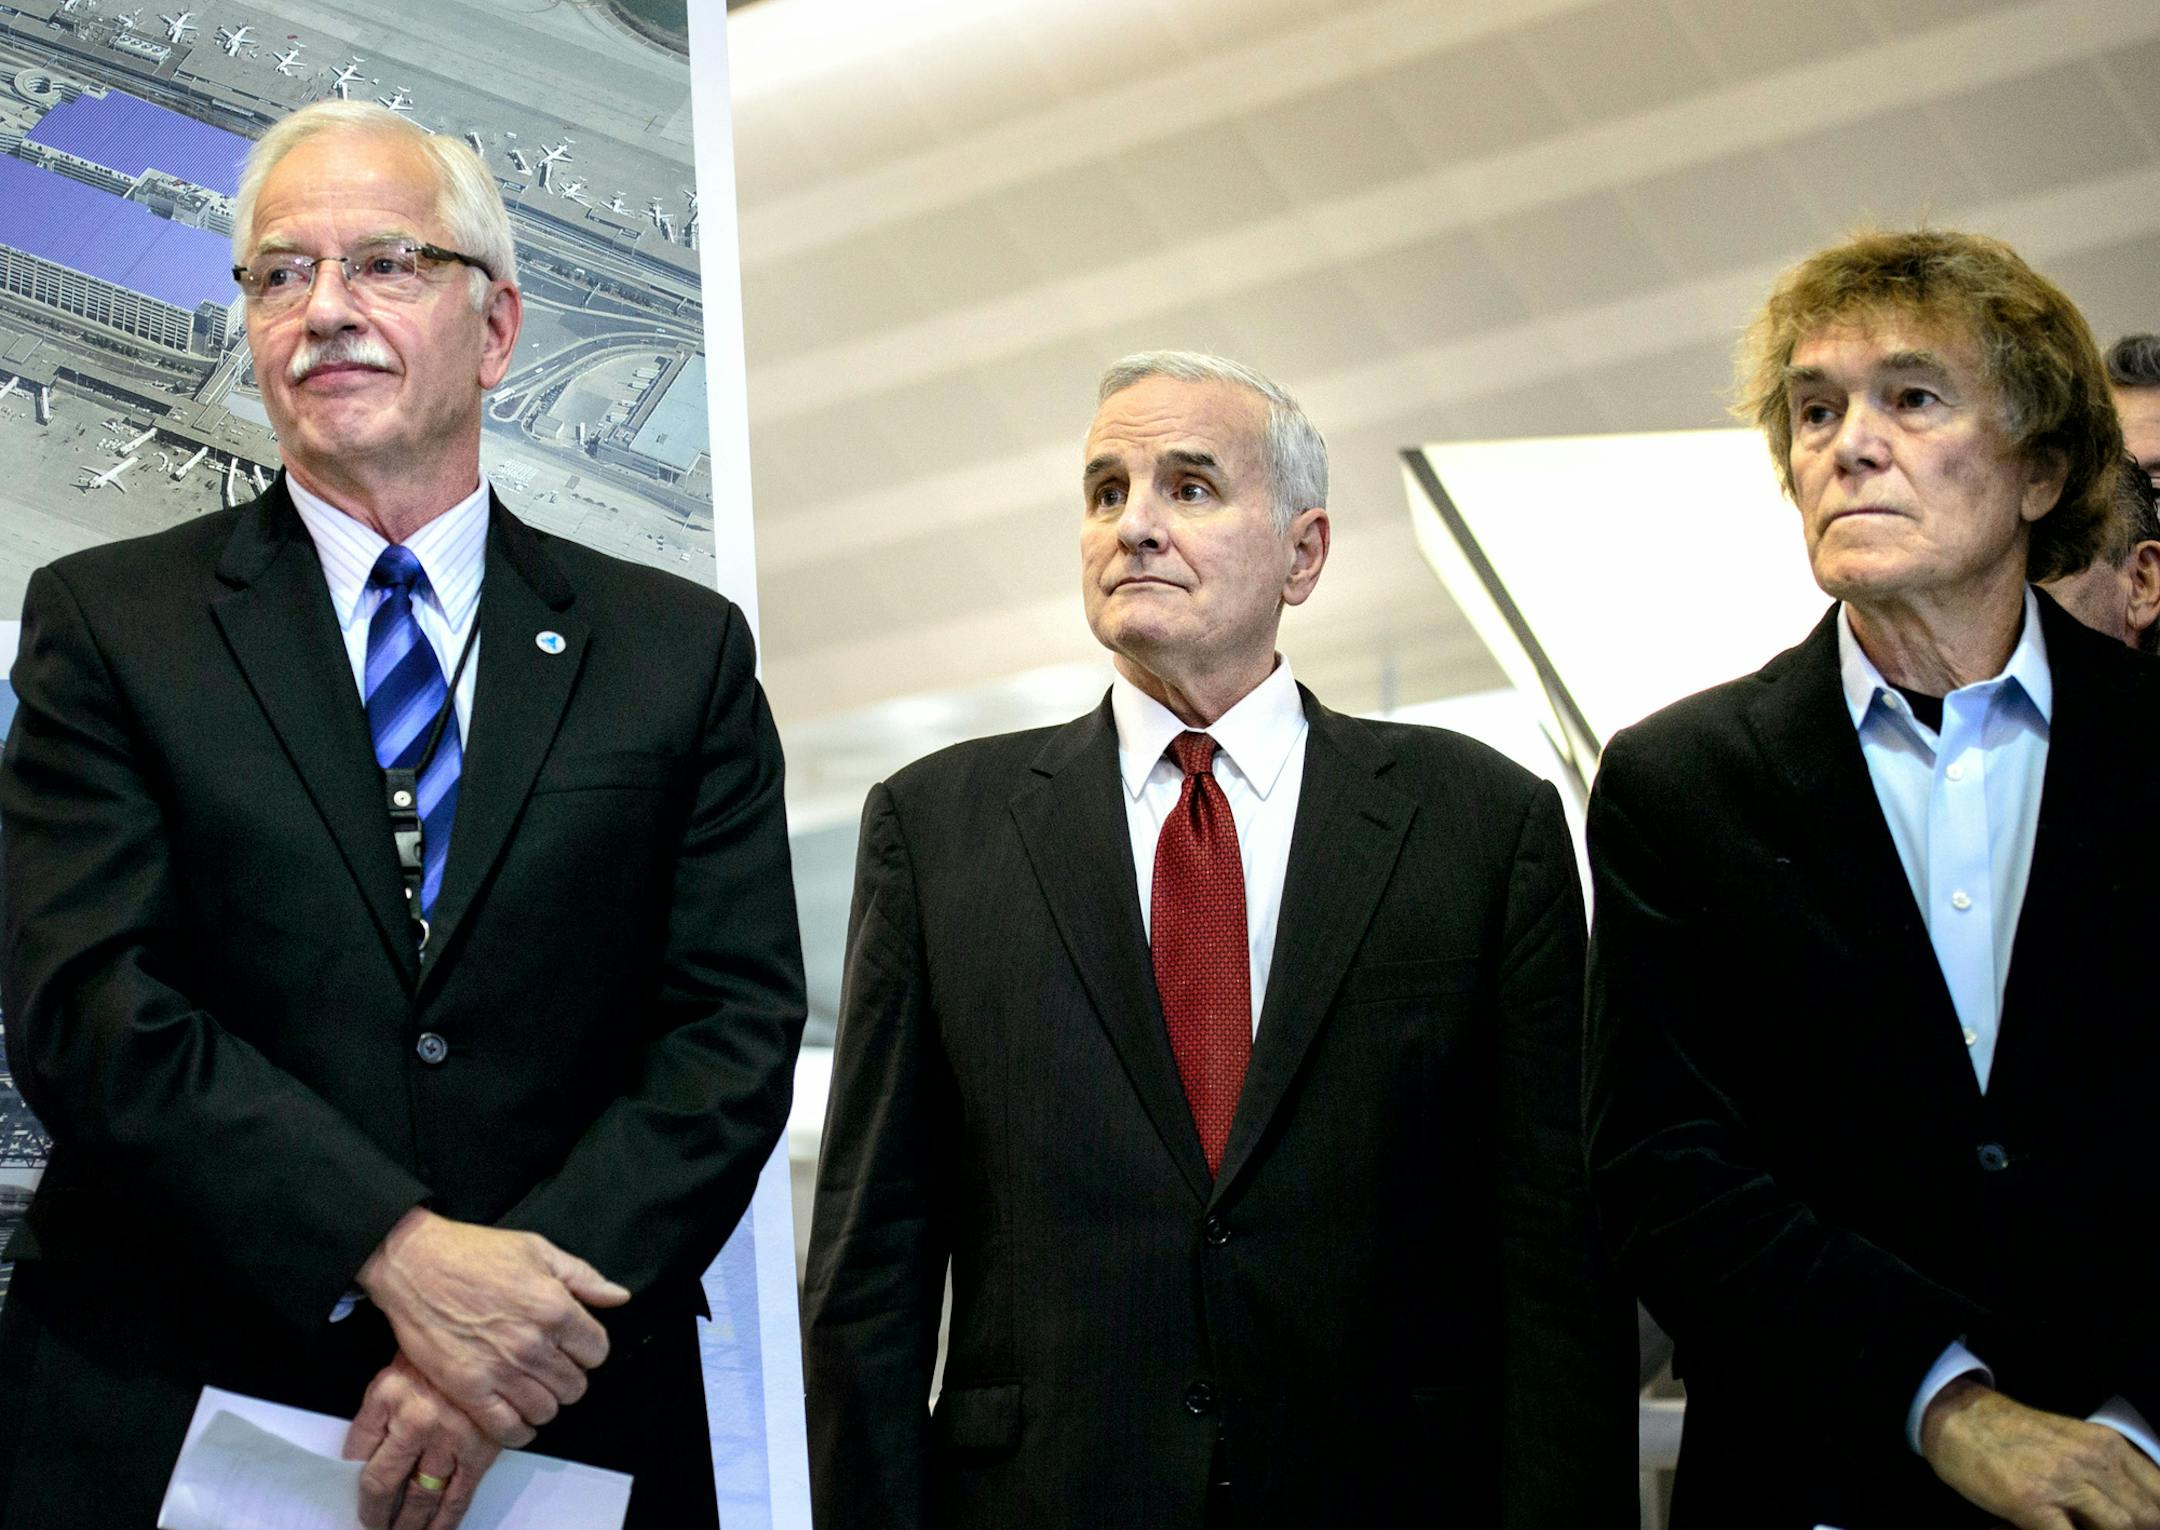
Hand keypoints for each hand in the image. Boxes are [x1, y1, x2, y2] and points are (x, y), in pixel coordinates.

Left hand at [344, 1353, 501, 1529]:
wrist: (489, 1333)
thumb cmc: (440, 1354)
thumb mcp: (392, 1375)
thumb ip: (373, 1417)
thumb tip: (357, 1462)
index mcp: (390, 1398)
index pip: (358, 1454)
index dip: (351, 1480)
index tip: (354, 1499)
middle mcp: (418, 1421)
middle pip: (383, 1484)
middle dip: (376, 1513)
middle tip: (374, 1526)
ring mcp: (452, 1438)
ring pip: (422, 1497)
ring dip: (408, 1523)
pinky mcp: (482, 1448)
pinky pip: (460, 1495)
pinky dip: (446, 1520)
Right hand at [356, 1208, 628, 1443]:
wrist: (416, 1264)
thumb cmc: (478, 1253)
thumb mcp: (539, 1250)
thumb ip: (584, 1277)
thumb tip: (619, 1297)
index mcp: (556, 1308)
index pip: (597, 1353)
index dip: (588, 1350)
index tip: (572, 1346)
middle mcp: (533, 1344)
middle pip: (574, 1386)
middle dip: (568, 1377)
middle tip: (550, 1367)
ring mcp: (500, 1370)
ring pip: (546, 1411)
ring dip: (544, 1402)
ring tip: (531, 1387)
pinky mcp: (468, 1389)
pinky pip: (508, 1430)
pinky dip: (518, 1429)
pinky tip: (515, 1414)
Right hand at [1922, 1376, 2159, 1528]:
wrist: (1956, 1419)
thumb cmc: (2013, 1435)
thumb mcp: (2072, 1441)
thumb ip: (2106, 1470)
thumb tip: (2137, 1513)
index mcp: (2106, 1444)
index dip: (2156, 1518)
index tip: (2142, 1524)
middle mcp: (2091, 1459)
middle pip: (2148, 1517)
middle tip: (2102, 1527)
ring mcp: (2061, 1481)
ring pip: (2120, 1529)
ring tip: (2080, 1528)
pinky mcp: (2030, 1502)